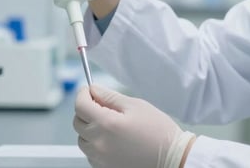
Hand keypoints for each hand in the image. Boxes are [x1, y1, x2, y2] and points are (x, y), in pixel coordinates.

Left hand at [74, 85, 195, 167]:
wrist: (172, 158)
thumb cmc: (158, 132)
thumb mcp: (136, 105)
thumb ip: (110, 96)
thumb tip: (94, 90)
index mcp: (106, 124)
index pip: (80, 105)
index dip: (83, 94)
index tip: (89, 90)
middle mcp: (98, 144)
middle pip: (77, 122)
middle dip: (85, 110)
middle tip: (101, 105)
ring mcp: (100, 159)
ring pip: (82, 139)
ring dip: (89, 128)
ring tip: (109, 124)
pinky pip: (90, 153)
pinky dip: (95, 144)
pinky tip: (111, 139)